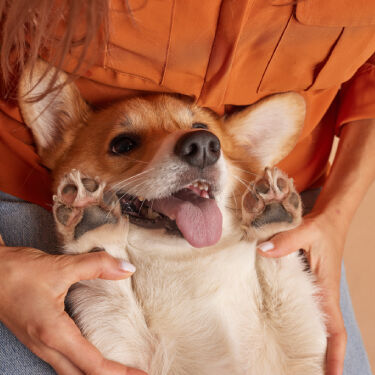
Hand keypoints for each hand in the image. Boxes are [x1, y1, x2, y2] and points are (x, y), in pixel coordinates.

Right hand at [0, 238, 146, 374]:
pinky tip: (90, 354)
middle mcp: (45, 345)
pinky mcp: (35, 338)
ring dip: (93, 372)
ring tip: (118, 366)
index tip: (141, 373)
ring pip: (69, 371)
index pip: (92, 364)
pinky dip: (80, 364)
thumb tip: (127, 268)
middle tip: (134, 373)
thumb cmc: (17, 272)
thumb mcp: (61, 267)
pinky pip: (61, 360)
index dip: (119, 371)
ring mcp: (37, 344)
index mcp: (53, 333)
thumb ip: (97, 266)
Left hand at [257, 212, 346, 374]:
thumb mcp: (306, 231)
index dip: (335, 356)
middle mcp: (322, 294)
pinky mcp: (306, 281)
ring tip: (286, 357)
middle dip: (317, 356)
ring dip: (306, 338)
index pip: (336, 329)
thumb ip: (286, 242)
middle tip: (299, 373)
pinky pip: (301, 303)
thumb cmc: (323, 227)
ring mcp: (314, 289)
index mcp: (327, 289)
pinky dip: (294, 316)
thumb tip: (262, 251)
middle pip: (324, 333)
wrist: (330, 216)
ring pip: (311, 320)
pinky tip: (277, 319)